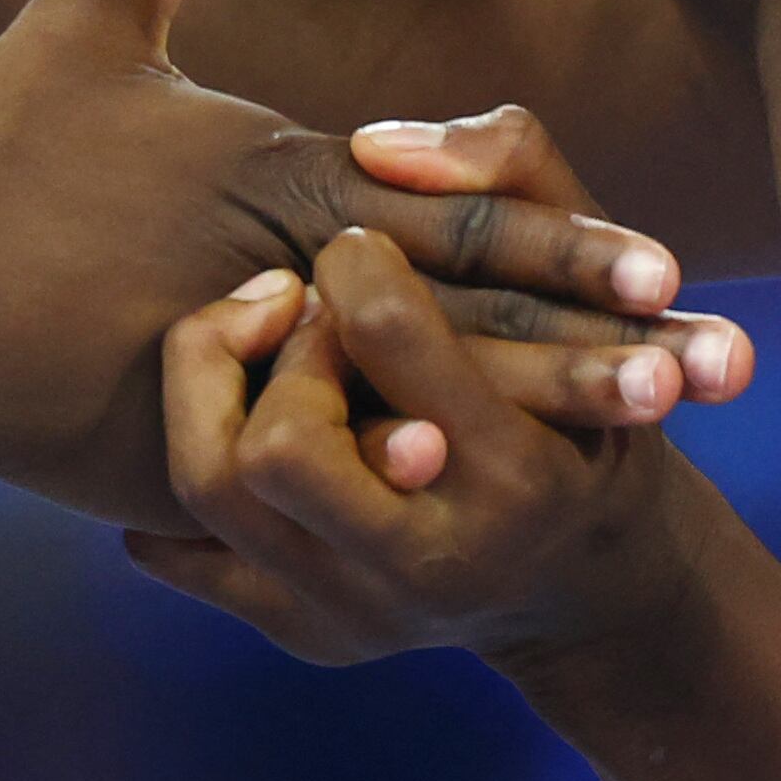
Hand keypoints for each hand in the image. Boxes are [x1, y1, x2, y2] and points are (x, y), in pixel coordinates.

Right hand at [0, 0, 744, 519]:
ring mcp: (264, 388)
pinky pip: (344, 483)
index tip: (671, 267)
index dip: (573, 242)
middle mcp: (296, 291)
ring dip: (554, 424)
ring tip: (658, 447)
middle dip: (610, 348)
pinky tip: (516, 523)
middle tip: (721, 376)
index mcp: (286, 188)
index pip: (462, 219)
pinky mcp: (214, 460)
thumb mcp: (77, 33)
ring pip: (438, 408)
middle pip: (483, 322)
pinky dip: (432, 500)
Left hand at [127, 228, 723, 667]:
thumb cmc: (593, 393)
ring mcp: (364, 612)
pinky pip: (179, 549)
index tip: (356, 245)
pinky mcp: (308, 636)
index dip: (351, 262)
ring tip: (261, 351)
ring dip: (217, 391)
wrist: (580, 576)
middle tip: (306, 310)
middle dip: (277, 349)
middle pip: (278, 442)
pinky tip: (221, 416)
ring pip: (212, 488)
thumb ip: (512, 175)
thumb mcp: (601, 279)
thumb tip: (371, 145)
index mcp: (521, 473)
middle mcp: (438, 564)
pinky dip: (180, 473)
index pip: (381, 333)